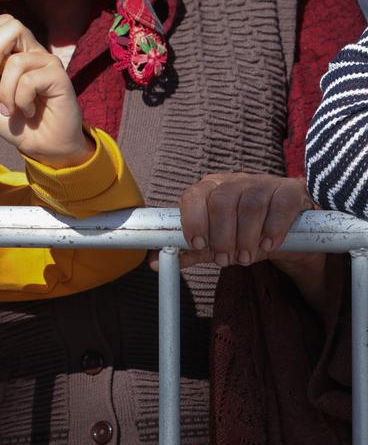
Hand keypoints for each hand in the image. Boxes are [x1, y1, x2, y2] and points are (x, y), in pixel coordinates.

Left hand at [0, 15, 89, 168]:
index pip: (4, 23)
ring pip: (17, 61)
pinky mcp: (60, 78)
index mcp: (16, 53)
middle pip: (14, 26)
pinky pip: (30, 80)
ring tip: (9, 109)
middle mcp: (33, 53)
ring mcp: (48, 64)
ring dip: (5, 91)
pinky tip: (27, 112)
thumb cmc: (15, 122)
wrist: (41, 147)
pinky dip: (21, 100)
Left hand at [173, 172, 314, 269]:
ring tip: (245, 259)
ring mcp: (264, 183)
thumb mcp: (216, 243)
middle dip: (222, 235)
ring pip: (250, 204)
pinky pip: (281, 204)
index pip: (194, 195)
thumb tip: (153, 263)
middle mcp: (235, 181)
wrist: (288, 233)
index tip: (198, 245)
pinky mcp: (291, 191)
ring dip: (246, 236)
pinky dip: (273, 227)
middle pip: (222, 201)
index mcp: (210, 188)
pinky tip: (269, 245)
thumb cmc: (244, 234)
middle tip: (225, 260)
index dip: (194, 219)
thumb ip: (189, 252)